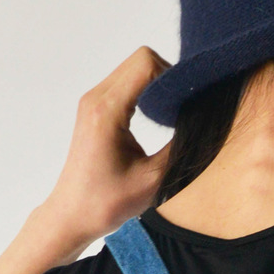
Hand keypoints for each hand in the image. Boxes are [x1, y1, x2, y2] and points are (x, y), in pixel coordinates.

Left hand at [37, 47, 174, 255]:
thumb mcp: (153, 180)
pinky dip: (146, 91)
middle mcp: (96, 97)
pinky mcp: (95, 107)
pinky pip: (126, 83)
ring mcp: (93, 100)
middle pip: (141, 59)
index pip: (146, 64)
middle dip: (168, 78)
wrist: (72, 215)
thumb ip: (179, 146)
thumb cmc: (107, 203)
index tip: (188, 103)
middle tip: (183, 109)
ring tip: (171, 115)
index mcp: (107, 111)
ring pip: (134, 68)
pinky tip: (156, 117)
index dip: (174, 77)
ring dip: (158, 84)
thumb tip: (200, 122)